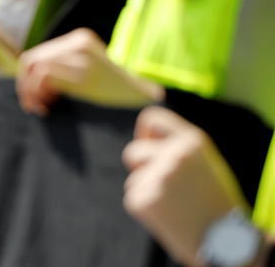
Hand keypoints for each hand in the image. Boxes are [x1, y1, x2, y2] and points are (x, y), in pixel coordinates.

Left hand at [16, 28, 164, 115]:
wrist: (146, 99)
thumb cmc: (114, 90)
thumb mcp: (87, 69)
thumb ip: (64, 66)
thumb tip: (30, 77)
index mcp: (79, 39)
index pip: (39, 54)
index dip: (28, 77)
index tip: (34, 96)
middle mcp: (78, 43)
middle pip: (32, 59)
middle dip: (25, 84)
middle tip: (32, 105)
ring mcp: (83, 58)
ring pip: (36, 66)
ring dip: (30, 90)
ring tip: (40, 107)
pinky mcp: (85, 76)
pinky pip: (45, 76)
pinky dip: (38, 92)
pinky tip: (49, 106)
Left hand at [123, 106, 249, 265]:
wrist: (229, 244)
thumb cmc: (217, 205)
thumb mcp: (207, 165)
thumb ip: (179, 148)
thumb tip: (144, 140)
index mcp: (193, 141)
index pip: (151, 118)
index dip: (144, 134)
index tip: (149, 148)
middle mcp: (175, 155)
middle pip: (133, 152)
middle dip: (141, 168)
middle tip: (166, 189)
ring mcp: (159, 177)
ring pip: (134, 180)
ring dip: (147, 192)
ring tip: (176, 207)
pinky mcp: (144, 200)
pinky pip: (134, 200)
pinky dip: (146, 211)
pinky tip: (170, 219)